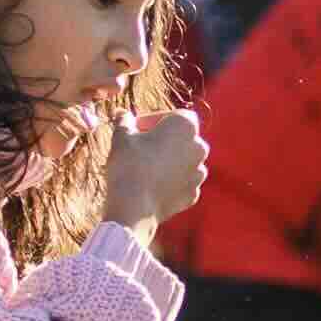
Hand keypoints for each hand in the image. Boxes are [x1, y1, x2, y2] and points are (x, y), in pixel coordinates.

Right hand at [107, 102, 209, 224]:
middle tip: (140, 147)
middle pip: (182, 138)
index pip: (175, 115)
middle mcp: (199, 147)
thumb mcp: (122, 136)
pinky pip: (182, 182)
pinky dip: (170, 181)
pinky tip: (151, 185)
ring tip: (145, 167)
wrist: (134, 208)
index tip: (138, 127)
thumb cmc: (129, 165)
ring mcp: (199, 173)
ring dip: (168, 161)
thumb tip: (121, 113)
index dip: (155, 119)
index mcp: (186, 126)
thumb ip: (124, 121)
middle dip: (164, 140)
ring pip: (184, 161)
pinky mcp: (193, 194)